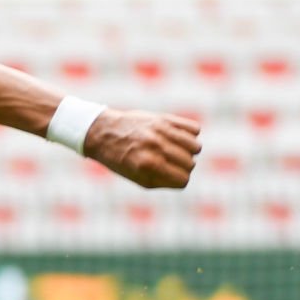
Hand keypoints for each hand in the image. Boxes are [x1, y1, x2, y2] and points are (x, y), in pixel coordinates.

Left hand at [82, 109, 201, 188]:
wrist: (103, 133)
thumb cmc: (121, 160)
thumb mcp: (137, 178)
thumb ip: (162, 181)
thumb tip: (184, 177)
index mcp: (147, 165)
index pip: (182, 180)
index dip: (179, 180)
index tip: (171, 176)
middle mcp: (155, 147)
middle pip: (190, 164)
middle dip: (183, 167)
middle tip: (169, 163)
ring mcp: (161, 131)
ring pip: (196, 146)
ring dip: (189, 151)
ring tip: (176, 150)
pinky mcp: (164, 118)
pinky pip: (194, 129)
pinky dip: (190, 135)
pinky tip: (178, 137)